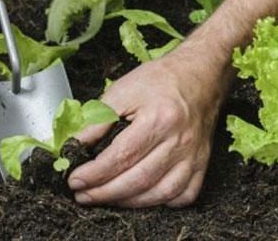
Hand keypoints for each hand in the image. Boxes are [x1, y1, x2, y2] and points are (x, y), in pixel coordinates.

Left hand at [68, 47, 229, 207]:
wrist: (199, 75)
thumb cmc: (161, 80)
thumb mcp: (123, 90)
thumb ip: (98, 120)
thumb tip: (75, 145)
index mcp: (159, 119)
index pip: (121, 157)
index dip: (95, 174)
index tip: (75, 180)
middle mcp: (179, 141)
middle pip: (139, 180)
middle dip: (105, 193)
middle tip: (83, 194)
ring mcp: (194, 156)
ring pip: (161, 193)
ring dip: (128, 202)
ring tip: (106, 198)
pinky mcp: (202, 164)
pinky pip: (184, 196)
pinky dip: (162, 203)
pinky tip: (142, 198)